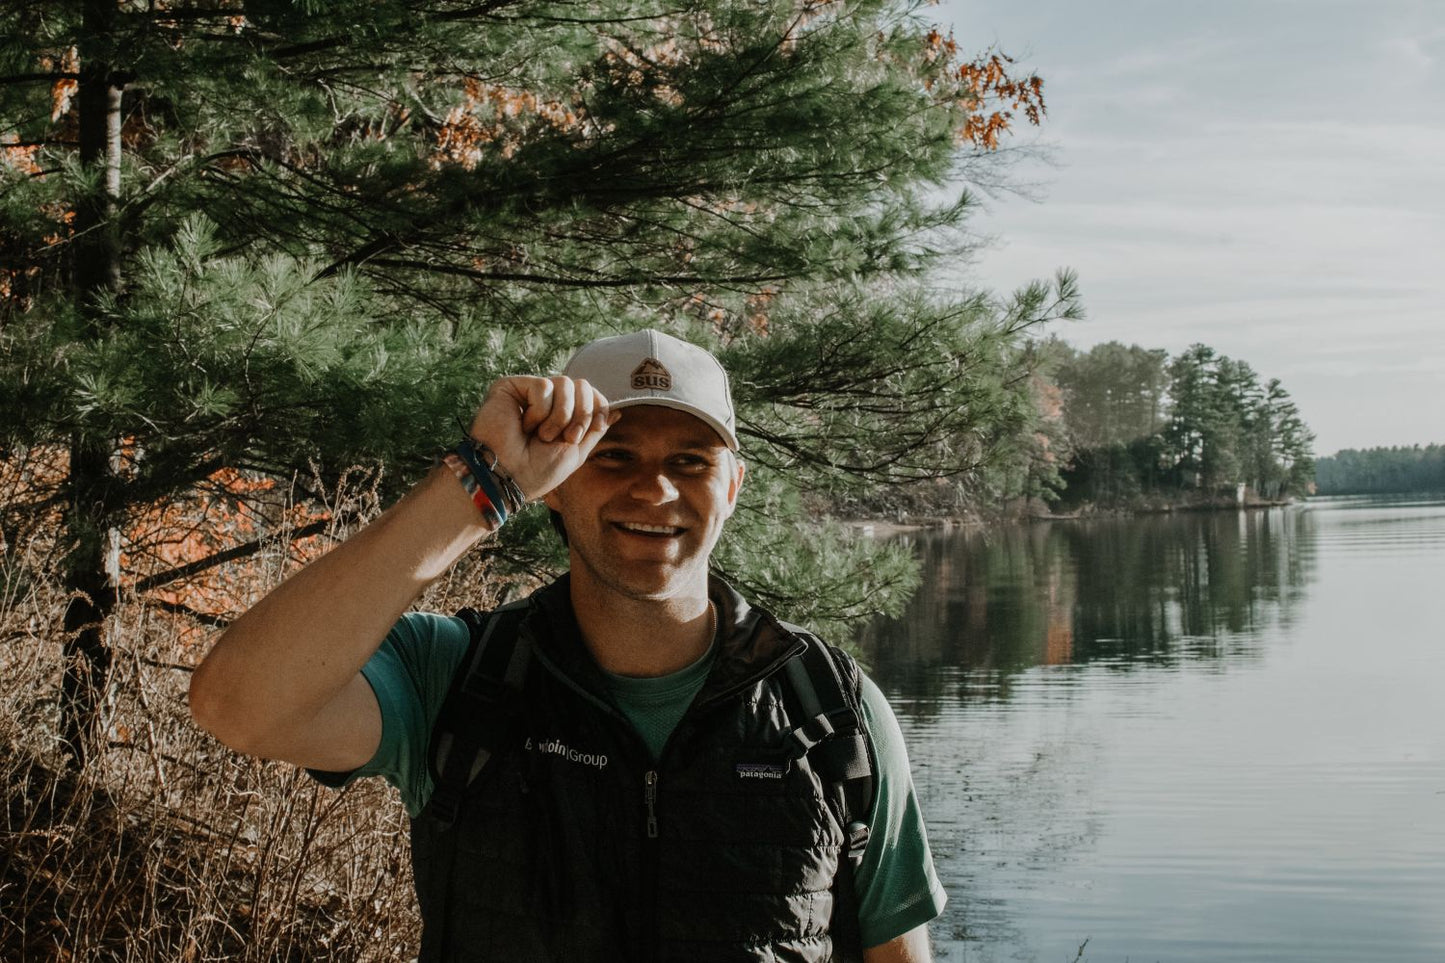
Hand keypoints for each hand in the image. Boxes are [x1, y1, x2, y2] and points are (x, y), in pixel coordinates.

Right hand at [468, 376, 616, 500]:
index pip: (592, 395)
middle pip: (582, 385)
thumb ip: (595, 428)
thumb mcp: (576, 451)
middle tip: (564, 438)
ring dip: (559, 416)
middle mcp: (547, 401)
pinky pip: (543, 386)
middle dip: (580, 415)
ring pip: (565, 382)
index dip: (596, 410)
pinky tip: (524, 426)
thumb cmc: (538, 471)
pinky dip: (539, 411)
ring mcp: (529, 392)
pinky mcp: (511, 386)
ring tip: (541, 435)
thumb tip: (615, 411)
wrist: (508, 477)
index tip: (580, 436)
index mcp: (563, 415)